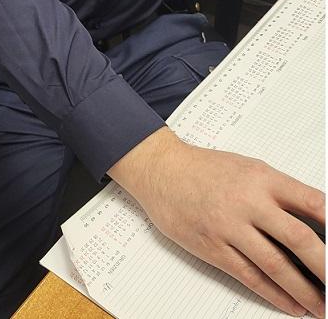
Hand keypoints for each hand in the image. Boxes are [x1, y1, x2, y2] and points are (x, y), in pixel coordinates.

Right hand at [108, 128, 324, 317]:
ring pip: (276, 265)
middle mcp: (248, 201)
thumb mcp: (248, 168)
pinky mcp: (213, 247)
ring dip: (304, 291)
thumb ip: (279, 192)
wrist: (162, 170)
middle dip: (326, 267)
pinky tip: (290, 304)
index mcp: (262, 177)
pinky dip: (274, 294)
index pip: (310, 202)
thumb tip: (315, 221)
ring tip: (321, 306)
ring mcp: (230, 226)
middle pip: (299, 239)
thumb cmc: (206, 169)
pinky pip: (250, 276)